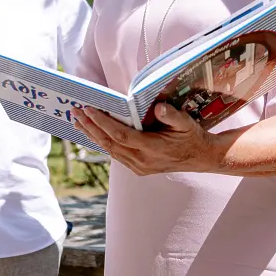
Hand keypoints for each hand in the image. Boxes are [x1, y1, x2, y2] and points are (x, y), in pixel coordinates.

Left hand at [75, 104, 214, 175]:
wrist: (201, 157)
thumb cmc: (192, 137)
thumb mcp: (186, 123)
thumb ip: (173, 116)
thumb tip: (160, 107)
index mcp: (151, 149)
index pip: (120, 136)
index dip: (102, 123)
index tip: (88, 110)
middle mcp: (141, 161)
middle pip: (109, 144)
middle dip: (90, 128)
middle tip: (74, 113)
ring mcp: (138, 167)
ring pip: (109, 151)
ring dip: (92, 136)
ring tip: (78, 121)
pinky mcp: (138, 168)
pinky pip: (115, 154)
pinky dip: (102, 142)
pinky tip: (93, 133)